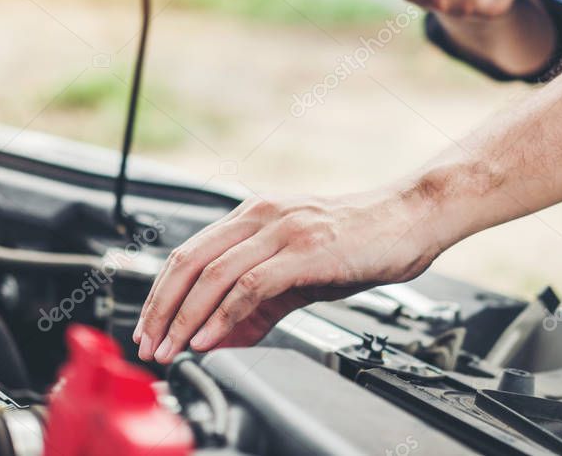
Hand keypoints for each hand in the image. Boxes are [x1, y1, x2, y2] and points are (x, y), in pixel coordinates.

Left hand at [132, 189, 439, 363]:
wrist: (412, 217)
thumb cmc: (360, 239)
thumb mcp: (300, 271)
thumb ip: (259, 304)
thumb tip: (220, 337)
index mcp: (254, 214)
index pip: (189, 253)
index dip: (161, 293)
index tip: (149, 327)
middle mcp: (261, 215)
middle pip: (189, 261)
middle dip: (161, 307)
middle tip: (149, 344)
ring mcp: (283, 230)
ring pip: (213, 274)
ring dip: (185, 317)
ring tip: (172, 348)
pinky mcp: (305, 251)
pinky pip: (251, 285)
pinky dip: (223, 314)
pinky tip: (211, 337)